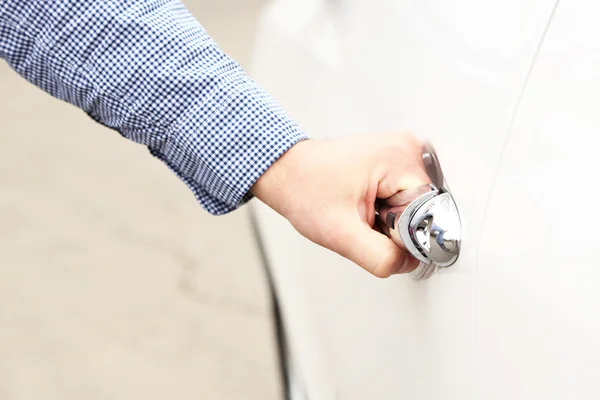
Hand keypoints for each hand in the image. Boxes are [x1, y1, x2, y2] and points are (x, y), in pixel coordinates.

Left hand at [251, 132, 429, 277]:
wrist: (287, 172)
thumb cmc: (304, 189)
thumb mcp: (340, 234)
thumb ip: (380, 256)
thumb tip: (409, 264)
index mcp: (400, 157)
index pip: (426, 214)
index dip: (399, 234)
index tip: (371, 228)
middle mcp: (407, 148)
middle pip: (422, 210)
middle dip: (392, 226)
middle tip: (361, 217)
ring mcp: (401, 152)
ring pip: (413, 207)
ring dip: (388, 219)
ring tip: (360, 207)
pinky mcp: (394, 160)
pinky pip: (403, 198)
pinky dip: (385, 209)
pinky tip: (365, 202)